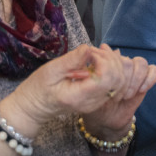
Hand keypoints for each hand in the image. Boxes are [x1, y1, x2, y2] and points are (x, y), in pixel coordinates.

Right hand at [5, 44, 154, 130]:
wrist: (35, 106)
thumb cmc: (38, 87)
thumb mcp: (51, 70)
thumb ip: (72, 60)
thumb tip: (89, 48)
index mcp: (80, 96)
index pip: (108, 78)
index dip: (105, 60)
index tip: (90, 53)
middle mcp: (93, 102)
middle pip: (119, 80)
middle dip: (111, 60)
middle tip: (94, 52)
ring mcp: (97, 102)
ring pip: (121, 82)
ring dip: (113, 64)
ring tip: (95, 55)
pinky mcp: (98, 99)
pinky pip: (115, 84)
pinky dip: (112, 70)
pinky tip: (98, 62)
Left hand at [80, 44, 155, 136]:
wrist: (105, 120)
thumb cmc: (93, 103)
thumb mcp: (89, 88)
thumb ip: (94, 68)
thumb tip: (104, 46)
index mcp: (107, 63)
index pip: (115, 56)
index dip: (114, 72)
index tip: (107, 88)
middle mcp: (121, 64)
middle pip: (128, 61)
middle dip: (124, 81)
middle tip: (117, 97)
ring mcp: (133, 72)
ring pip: (141, 63)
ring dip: (135, 80)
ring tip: (127, 96)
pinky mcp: (144, 81)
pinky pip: (153, 71)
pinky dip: (149, 79)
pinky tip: (140, 90)